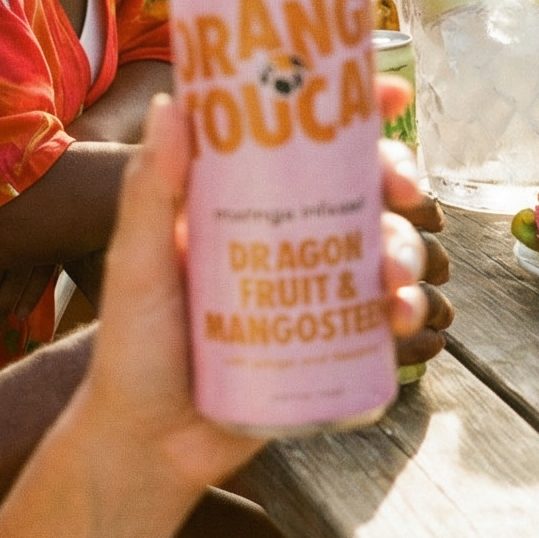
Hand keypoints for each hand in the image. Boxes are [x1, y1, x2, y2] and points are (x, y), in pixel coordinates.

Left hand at [87, 95, 441, 496]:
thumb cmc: (132, 349)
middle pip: (359, 184)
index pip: (301, 138)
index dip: (349, 109)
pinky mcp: (331, 339)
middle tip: (400, 187)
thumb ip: (149, 191)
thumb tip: (173, 103)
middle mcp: (286, 233)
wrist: (148, 447)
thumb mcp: (136, 264)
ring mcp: (314, 285)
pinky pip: (382, 312)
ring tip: (395, 276)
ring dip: (406, 247)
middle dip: (395, 175)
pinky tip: (400, 316)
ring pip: (382, 244)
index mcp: (243, 200)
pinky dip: (404, 307)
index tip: (386, 90)